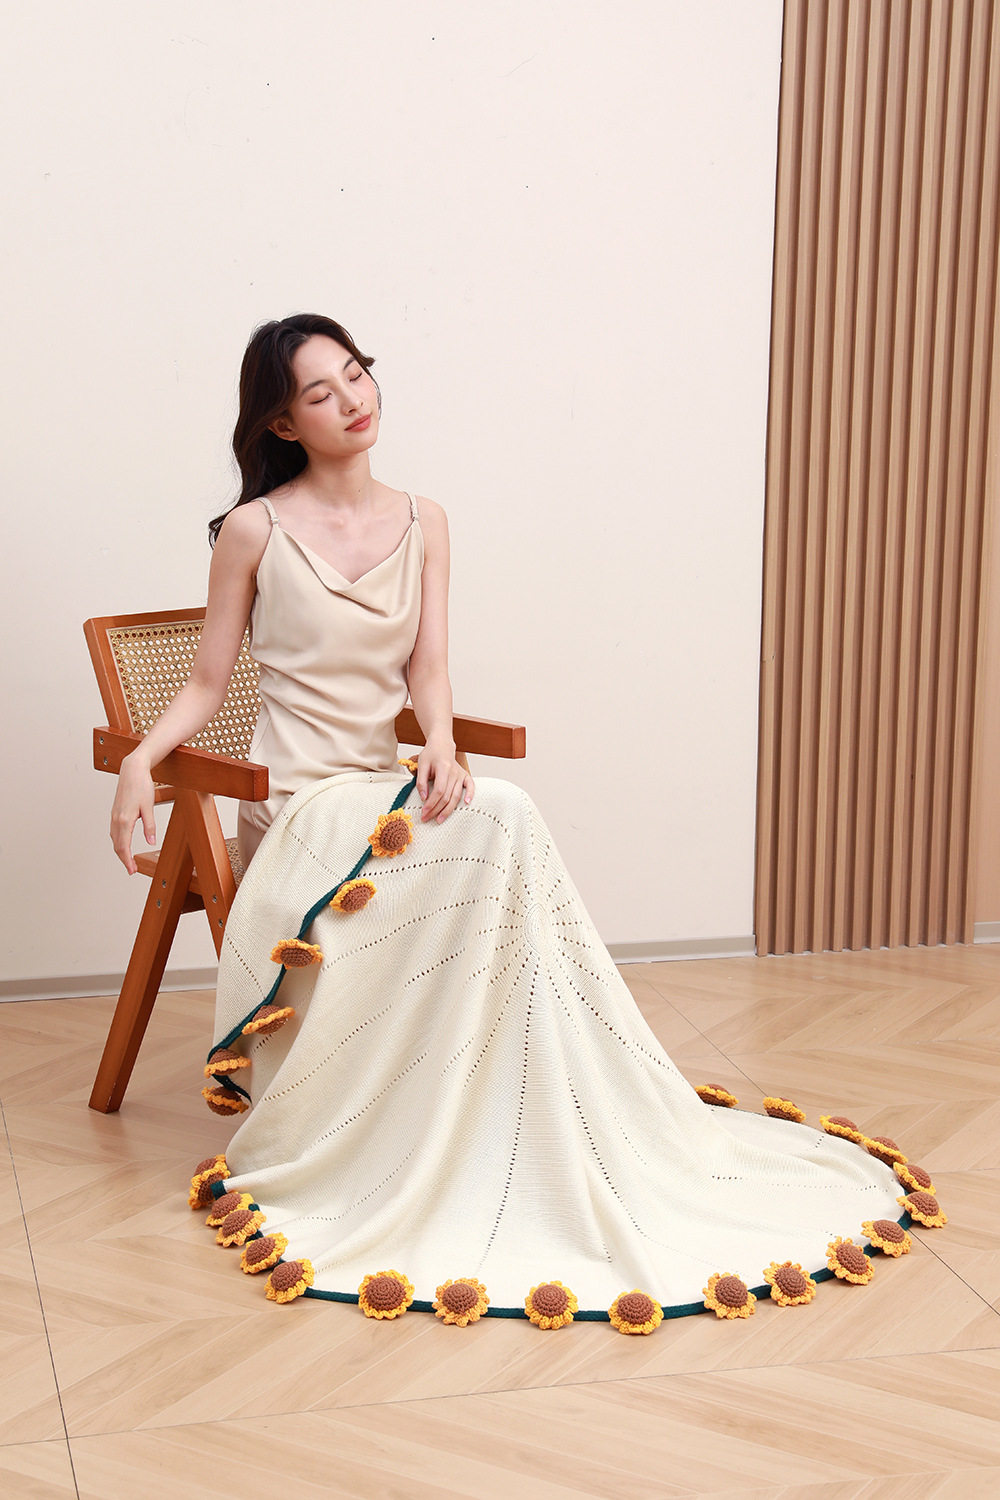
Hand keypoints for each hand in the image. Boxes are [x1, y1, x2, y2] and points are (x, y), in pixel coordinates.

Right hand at [110, 752, 156, 873]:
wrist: (132, 770)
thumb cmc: (141, 786)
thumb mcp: (149, 807)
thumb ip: (149, 826)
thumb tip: (151, 841)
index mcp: (124, 820)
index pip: (124, 847)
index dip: (127, 861)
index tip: (132, 871)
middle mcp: (116, 819)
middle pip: (117, 845)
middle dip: (124, 860)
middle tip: (132, 870)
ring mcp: (114, 816)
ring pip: (115, 839)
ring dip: (120, 851)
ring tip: (129, 860)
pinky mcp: (115, 812)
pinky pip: (114, 831)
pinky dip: (118, 841)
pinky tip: (123, 844)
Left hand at [416, 740, 474, 822]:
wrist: (442, 745)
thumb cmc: (430, 755)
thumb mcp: (421, 765)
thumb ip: (421, 781)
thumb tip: (423, 798)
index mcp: (443, 768)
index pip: (439, 790)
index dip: (431, 803)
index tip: (423, 811)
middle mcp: (454, 772)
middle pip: (446, 796)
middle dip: (436, 810)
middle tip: (426, 818)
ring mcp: (460, 774)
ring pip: (456, 796)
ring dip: (448, 810)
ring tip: (439, 819)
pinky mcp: (465, 775)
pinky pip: (470, 786)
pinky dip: (470, 794)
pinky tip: (467, 803)